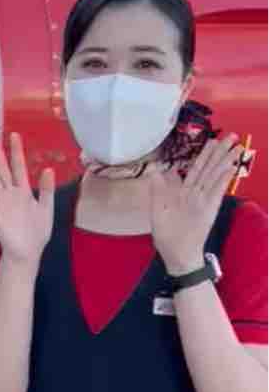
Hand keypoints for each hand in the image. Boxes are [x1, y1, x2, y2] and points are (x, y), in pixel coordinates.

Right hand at [0, 132, 53, 264]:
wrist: (26, 253)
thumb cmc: (37, 234)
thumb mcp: (47, 209)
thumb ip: (47, 189)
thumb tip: (48, 168)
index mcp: (24, 191)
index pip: (19, 166)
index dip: (16, 150)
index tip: (13, 134)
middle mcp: (10, 193)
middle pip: (1, 168)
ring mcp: (0, 201)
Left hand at [148, 134, 240, 274]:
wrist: (176, 254)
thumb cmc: (167, 235)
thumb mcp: (157, 209)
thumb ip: (158, 189)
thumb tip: (155, 170)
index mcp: (184, 193)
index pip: (196, 168)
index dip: (204, 154)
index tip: (212, 141)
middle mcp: (196, 194)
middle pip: (209, 168)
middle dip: (220, 152)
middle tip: (231, 136)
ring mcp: (204, 201)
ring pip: (215, 175)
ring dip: (225, 160)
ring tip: (235, 146)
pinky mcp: (209, 209)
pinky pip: (216, 191)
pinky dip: (223, 179)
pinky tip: (230, 167)